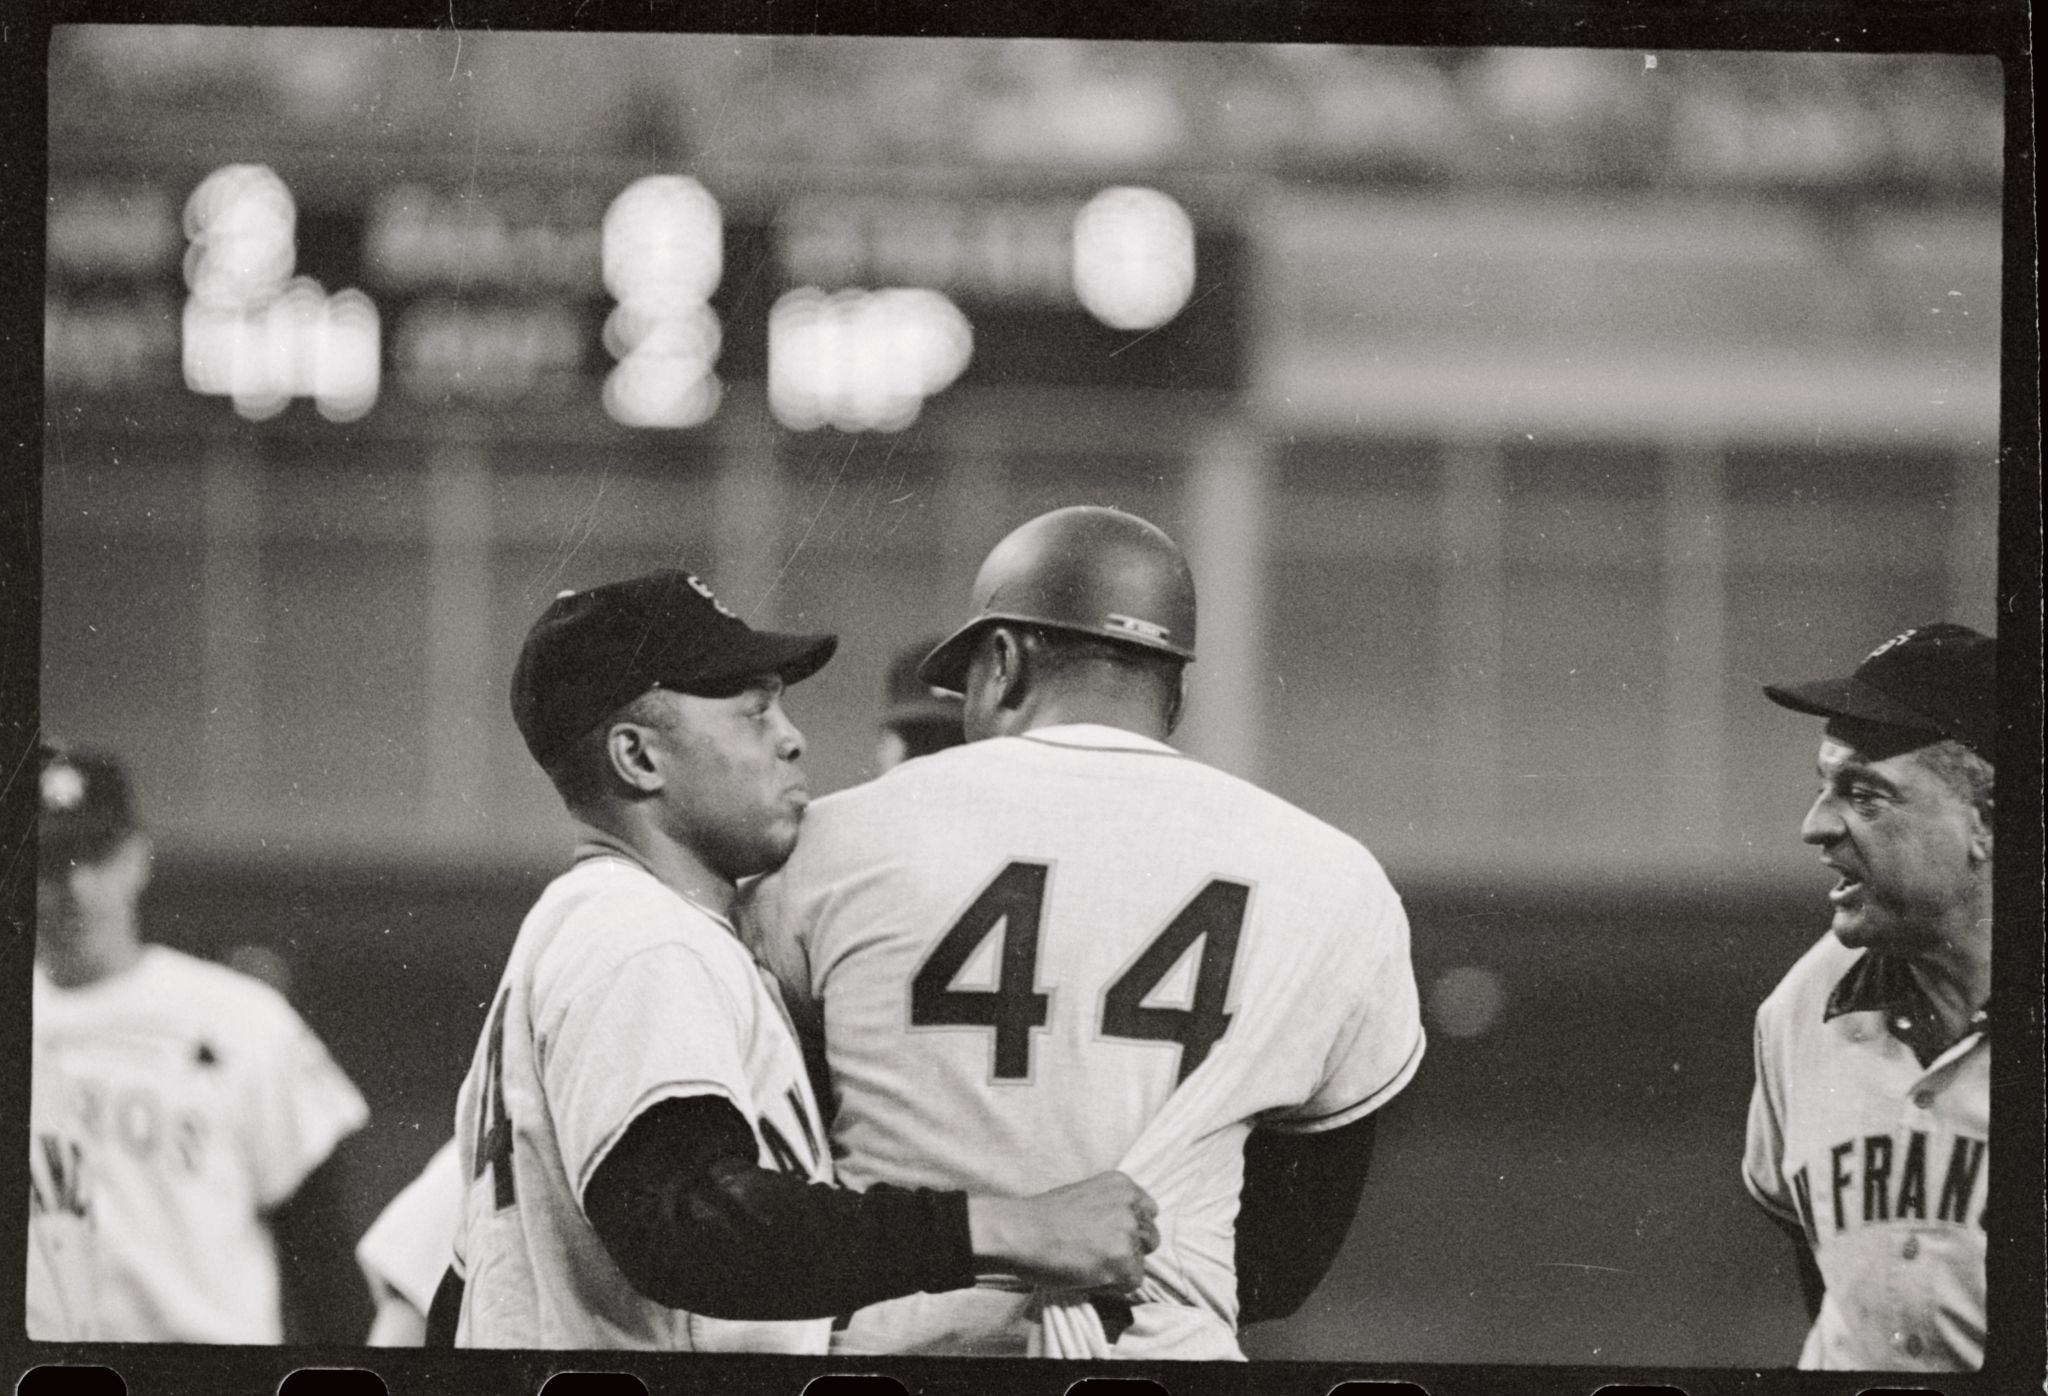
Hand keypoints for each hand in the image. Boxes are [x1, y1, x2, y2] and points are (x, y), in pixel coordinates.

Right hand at [967, 1170, 1158, 1291]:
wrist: (1020, 1231)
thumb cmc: (1042, 1217)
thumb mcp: (1084, 1195)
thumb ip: (1110, 1207)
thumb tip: (1122, 1233)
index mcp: (1122, 1184)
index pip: (1149, 1212)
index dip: (1132, 1229)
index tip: (1112, 1237)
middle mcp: (1130, 1205)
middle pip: (1150, 1238)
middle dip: (1131, 1250)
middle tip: (1099, 1255)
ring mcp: (1128, 1232)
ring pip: (1140, 1263)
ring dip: (1120, 1269)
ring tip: (1089, 1265)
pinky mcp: (1123, 1260)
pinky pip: (1131, 1284)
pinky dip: (1112, 1287)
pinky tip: (1087, 1275)